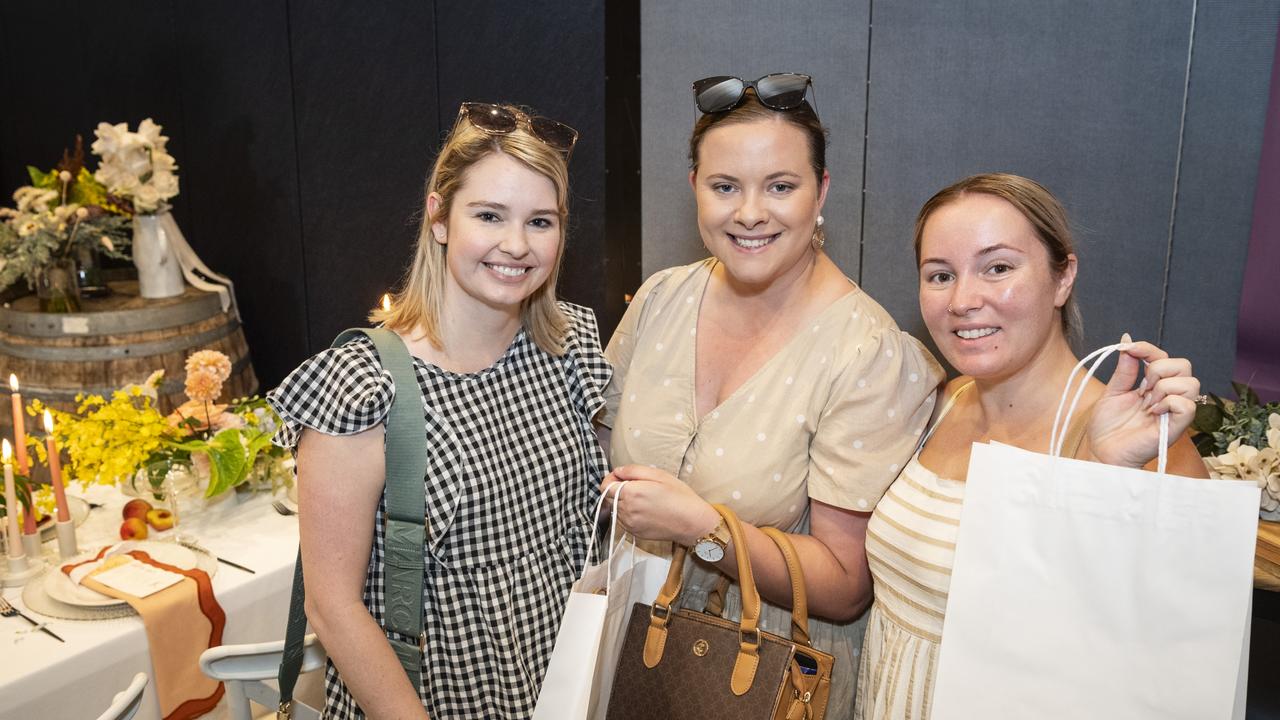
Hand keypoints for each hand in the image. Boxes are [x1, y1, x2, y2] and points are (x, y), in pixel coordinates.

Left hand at [601, 465, 718, 545]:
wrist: (692, 522)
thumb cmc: (679, 496)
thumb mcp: (658, 474)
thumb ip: (633, 470)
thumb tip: (618, 471)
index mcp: (631, 493)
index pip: (605, 486)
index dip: (611, 479)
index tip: (622, 477)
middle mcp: (626, 510)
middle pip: (608, 498)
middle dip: (616, 490)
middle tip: (635, 487)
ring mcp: (630, 524)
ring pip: (615, 510)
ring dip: (622, 503)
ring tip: (642, 499)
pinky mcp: (635, 533)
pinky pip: (623, 521)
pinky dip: (628, 514)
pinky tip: (645, 511)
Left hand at [1086, 338, 1199, 468]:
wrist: (1102, 451)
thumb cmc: (1107, 426)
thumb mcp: (1113, 391)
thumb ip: (1125, 368)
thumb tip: (1127, 339)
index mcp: (1155, 386)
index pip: (1165, 357)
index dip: (1148, 348)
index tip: (1128, 348)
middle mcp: (1169, 396)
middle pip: (1184, 365)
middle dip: (1158, 369)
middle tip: (1141, 388)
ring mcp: (1174, 412)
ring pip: (1191, 383)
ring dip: (1163, 387)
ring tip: (1146, 403)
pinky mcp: (1176, 427)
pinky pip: (1188, 405)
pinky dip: (1169, 403)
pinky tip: (1153, 411)